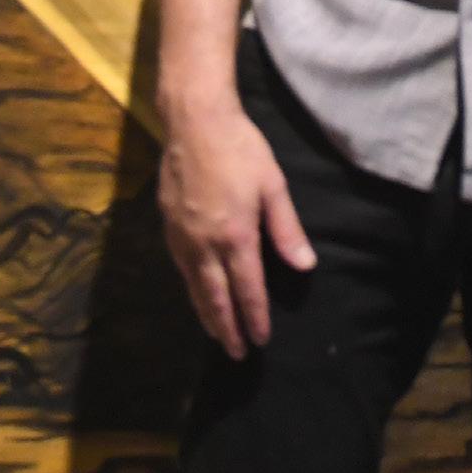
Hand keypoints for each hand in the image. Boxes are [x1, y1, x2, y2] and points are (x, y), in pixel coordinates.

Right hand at [158, 96, 315, 360]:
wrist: (194, 119)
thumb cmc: (240, 148)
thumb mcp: (273, 185)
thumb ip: (287, 229)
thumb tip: (305, 266)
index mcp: (236, 236)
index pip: (247, 289)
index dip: (255, 317)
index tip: (262, 339)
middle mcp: (205, 243)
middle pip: (216, 297)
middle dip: (227, 328)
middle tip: (237, 354)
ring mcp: (182, 233)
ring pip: (193, 285)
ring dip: (205, 312)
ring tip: (215, 332)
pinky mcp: (167, 221)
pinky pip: (179, 265)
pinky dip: (189, 285)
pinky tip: (194, 289)